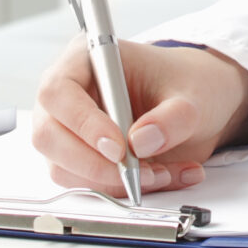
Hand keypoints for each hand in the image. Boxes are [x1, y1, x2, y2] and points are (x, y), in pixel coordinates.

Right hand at [33, 39, 247, 196]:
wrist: (199, 103)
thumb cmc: (188, 84)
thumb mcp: (194, 95)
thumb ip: (173, 117)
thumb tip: (141, 141)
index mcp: (87, 58)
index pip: (59, 91)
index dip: (83, 123)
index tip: (118, 148)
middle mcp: (68, 93)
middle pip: (49, 135)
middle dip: (94, 163)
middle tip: (139, 172)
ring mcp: (68, 128)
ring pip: (63, 167)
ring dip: (111, 181)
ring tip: (162, 173)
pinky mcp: (79, 158)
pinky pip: (85, 184)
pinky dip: (121, 189)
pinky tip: (160, 176)